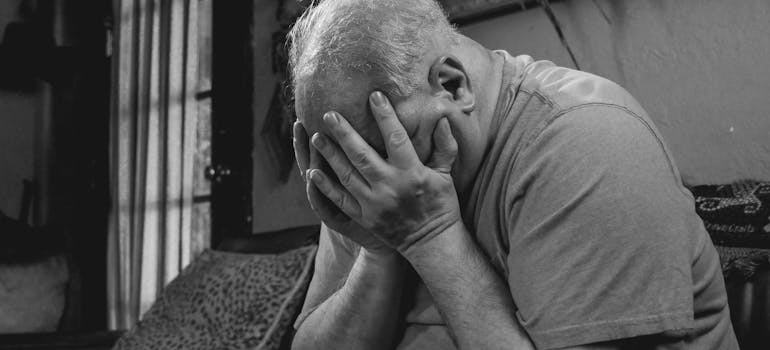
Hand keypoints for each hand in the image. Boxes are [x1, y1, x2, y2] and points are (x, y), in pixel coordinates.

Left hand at [307, 91, 460, 254]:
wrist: (431, 243)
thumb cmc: (441, 204)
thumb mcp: (446, 175)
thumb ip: (444, 146)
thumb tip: (441, 119)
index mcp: (411, 172)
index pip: (395, 138)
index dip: (385, 116)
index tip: (374, 96)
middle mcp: (390, 186)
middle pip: (361, 154)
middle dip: (344, 133)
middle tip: (329, 114)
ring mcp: (374, 203)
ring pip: (346, 174)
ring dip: (329, 155)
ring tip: (316, 137)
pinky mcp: (364, 217)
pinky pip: (340, 199)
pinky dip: (325, 186)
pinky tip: (313, 171)